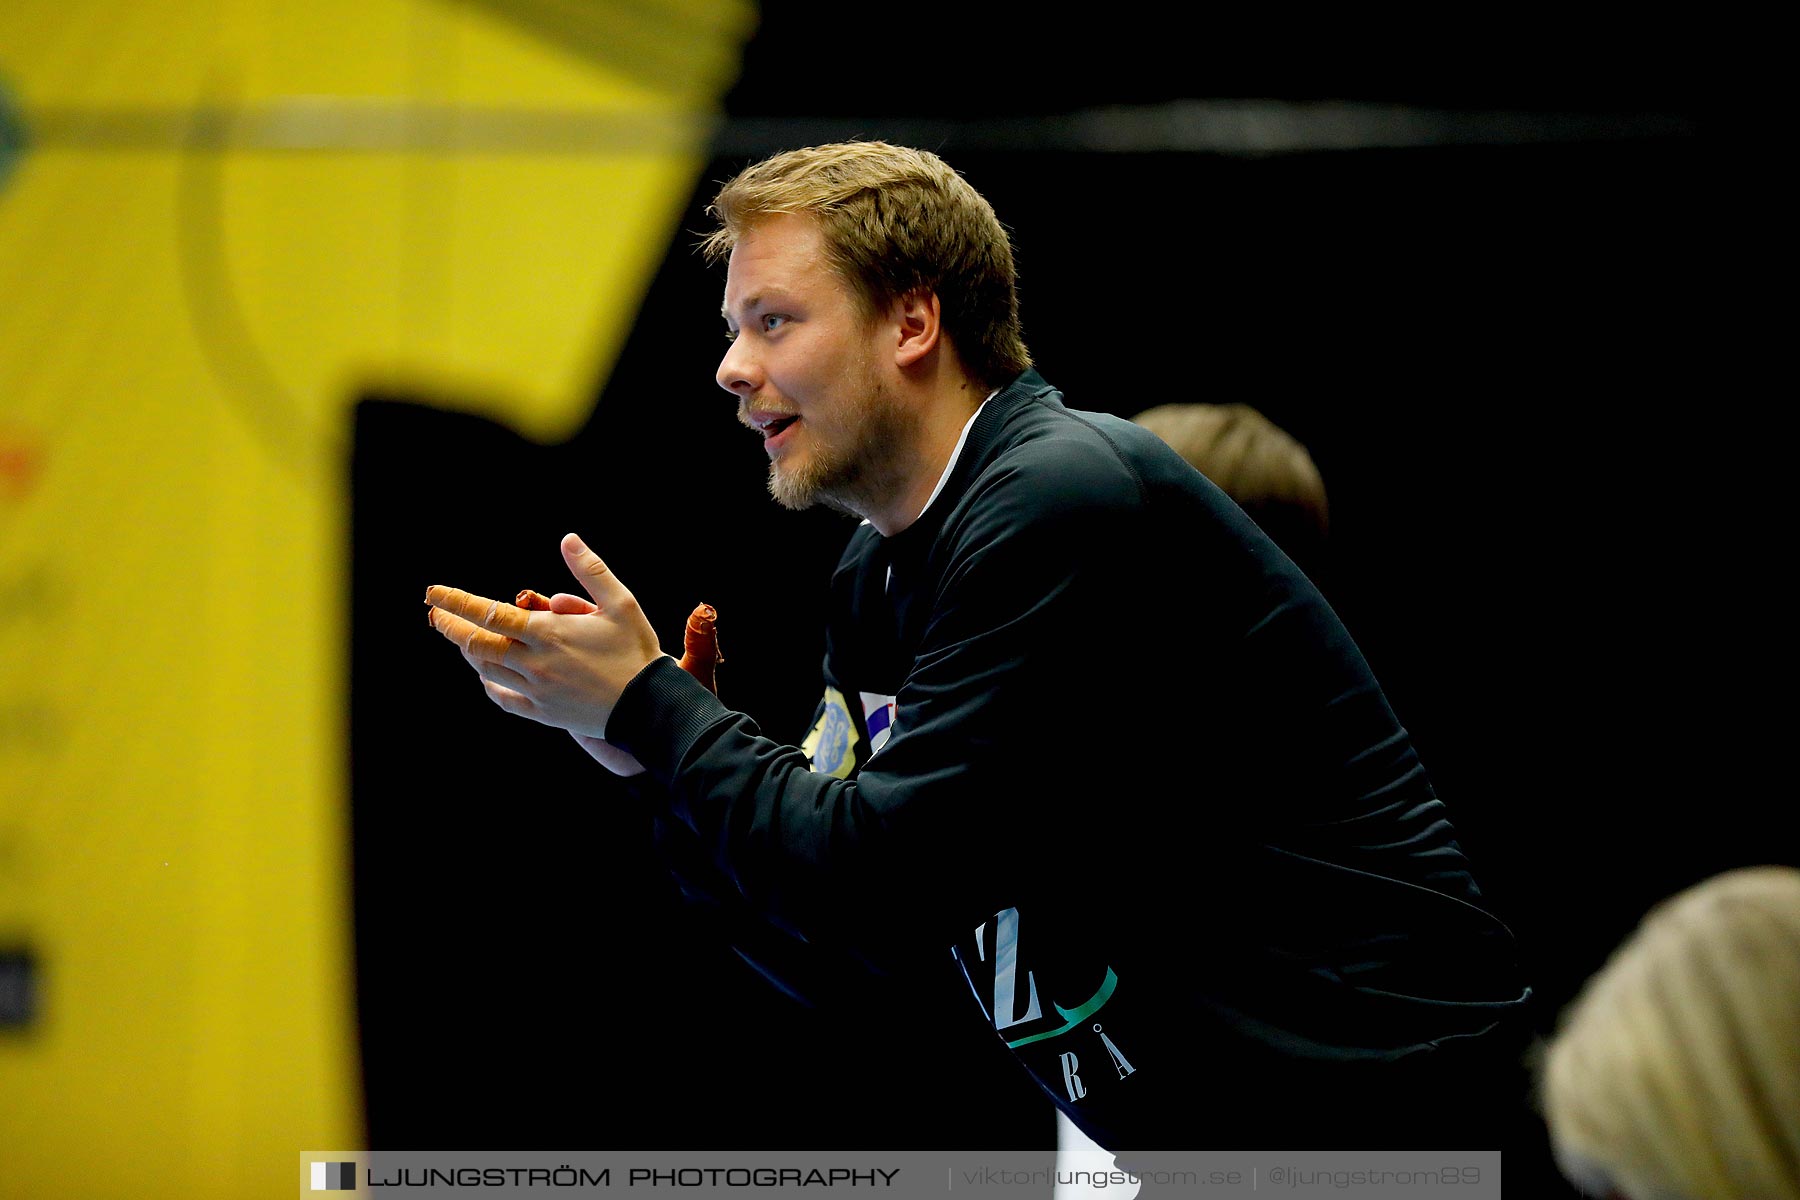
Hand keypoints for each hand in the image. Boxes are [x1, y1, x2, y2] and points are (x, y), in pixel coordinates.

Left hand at [426, 533, 665, 745]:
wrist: (649, 706)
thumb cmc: (636, 650)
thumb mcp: (621, 603)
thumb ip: (590, 570)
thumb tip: (567, 539)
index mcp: (548, 632)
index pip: (488, 613)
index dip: (456, 601)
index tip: (433, 592)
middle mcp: (534, 662)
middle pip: (477, 643)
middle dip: (451, 627)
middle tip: (436, 616)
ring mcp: (536, 690)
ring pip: (486, 669)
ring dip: (468, 652)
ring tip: (460, 639)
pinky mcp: (542, 712)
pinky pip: (503, 698)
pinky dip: (488, 684)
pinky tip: (485, 676)